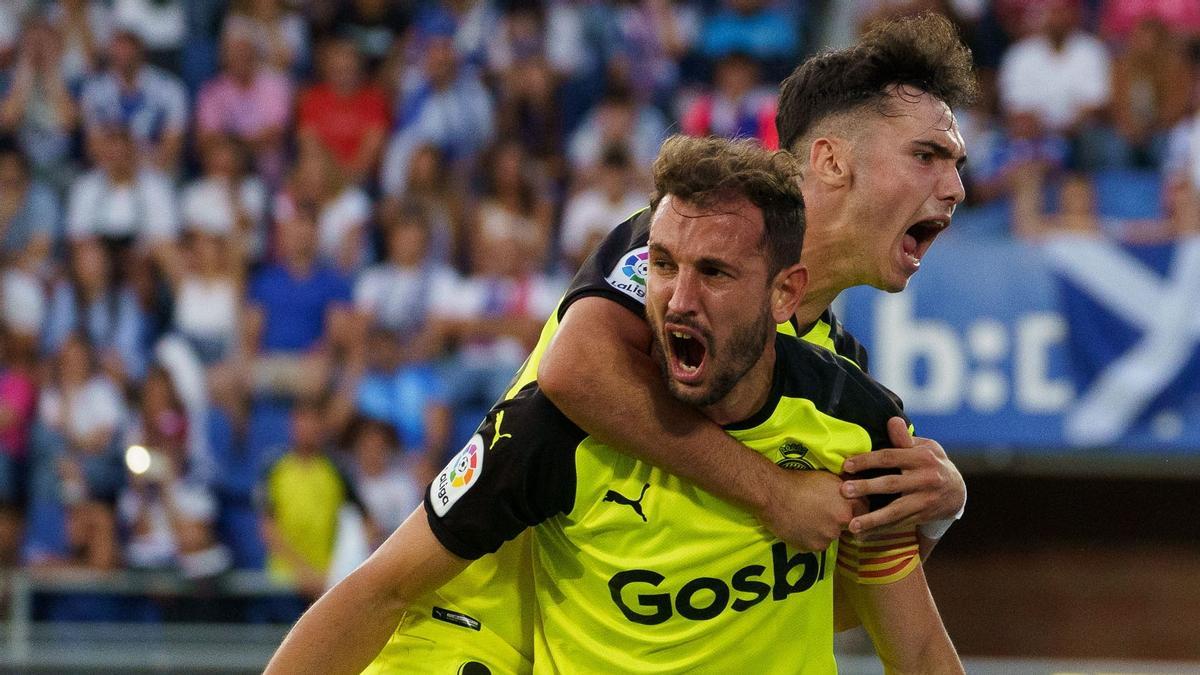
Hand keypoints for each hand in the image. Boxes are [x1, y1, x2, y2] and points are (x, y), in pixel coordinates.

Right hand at [758, 470, 866, 551]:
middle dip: (837, 521)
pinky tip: (799, 527)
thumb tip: (854, 491)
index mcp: (848, 503)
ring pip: (830, 536)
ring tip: (806, 519)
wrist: (773, 494)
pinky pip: (816, 544)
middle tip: (821, 513)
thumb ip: (844, 489)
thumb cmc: (798, 481)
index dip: (854, 509)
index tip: (846, 509)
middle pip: (846, 525)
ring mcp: (829, 536)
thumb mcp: (827, 478)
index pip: (864, 511)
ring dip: (822, 530)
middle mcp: (843, 521)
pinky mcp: (814, 546)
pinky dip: (810, 538)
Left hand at [839, 417, 964, 534]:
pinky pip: (898, 524)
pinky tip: (862, 535)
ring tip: (852, 525)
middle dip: (866, 488)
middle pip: (891, 484)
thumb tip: (891, 420)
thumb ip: (904, 438)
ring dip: (872, 519)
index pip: (890, 457)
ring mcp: (924, 500)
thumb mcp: (924, 447)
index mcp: (922, 457)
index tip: (846, 466)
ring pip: (895, 511)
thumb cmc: (932, 463)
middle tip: (843, 491)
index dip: (867, 461)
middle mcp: (925, 479)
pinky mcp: (922, 516)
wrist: (957, 490)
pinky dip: (880, 530)